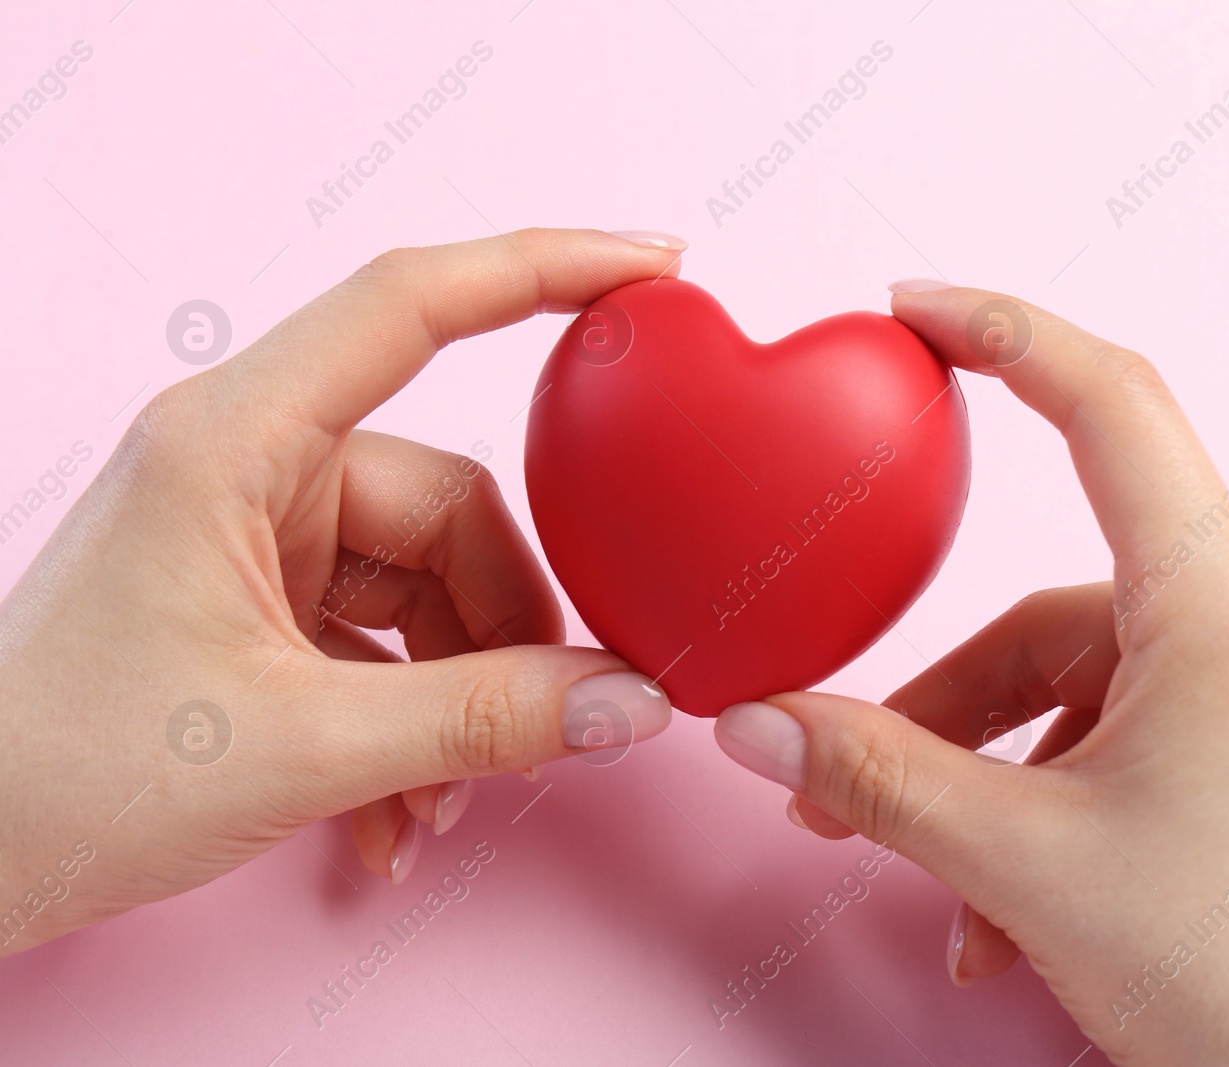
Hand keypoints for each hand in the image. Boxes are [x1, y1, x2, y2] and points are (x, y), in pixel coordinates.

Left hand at [0, 227, 683, 954]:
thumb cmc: (59, 776)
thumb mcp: (300, 747)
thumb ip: (484, 719)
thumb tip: (627, 703)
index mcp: (233, 441)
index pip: (411, 303)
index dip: (544, 268)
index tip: (651, 265)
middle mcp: (247, 463)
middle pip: (451, 505)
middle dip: (504, 630)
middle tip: (542, 726)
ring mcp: (253, 530)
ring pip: (428, 581)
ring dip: (457, 698)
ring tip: (436, 804)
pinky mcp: (255, 595)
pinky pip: (384, 631)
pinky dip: (409, 720)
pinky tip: (395, 815)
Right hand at [713, 284, 1228, 1064]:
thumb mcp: (1022, 865)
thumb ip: (873, 777)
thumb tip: (751, 724)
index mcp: (1228, 609)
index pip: (1111, 406)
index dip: (1004, 333)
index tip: (918, 310)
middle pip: (1061, 610)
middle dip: (946, 703)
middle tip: (838, 778)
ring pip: (1093, 688)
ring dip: (999, 779)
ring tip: (949, 893)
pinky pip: (1144, 736)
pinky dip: (1063, 803)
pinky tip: (1015, 912)